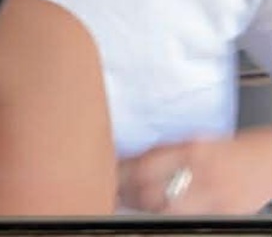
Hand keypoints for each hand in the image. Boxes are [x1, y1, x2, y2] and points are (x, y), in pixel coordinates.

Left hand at [119, 130, 271, 213]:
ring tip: (128, 204)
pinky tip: (155, 212)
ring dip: (143, 208)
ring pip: (167, 210)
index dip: (121, 173)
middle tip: (111, 193)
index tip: (107, 174)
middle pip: (153, 191)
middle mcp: (202, 173)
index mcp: (192, 150)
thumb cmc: (226, 150)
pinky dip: (166, 216)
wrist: (267, 161)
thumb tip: (128, 160)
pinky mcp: (224, 214)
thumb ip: (163, 152)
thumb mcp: (193, 142)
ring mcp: (215, 197)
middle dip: (128, 194)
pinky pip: (188, 219)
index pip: (146, 165)